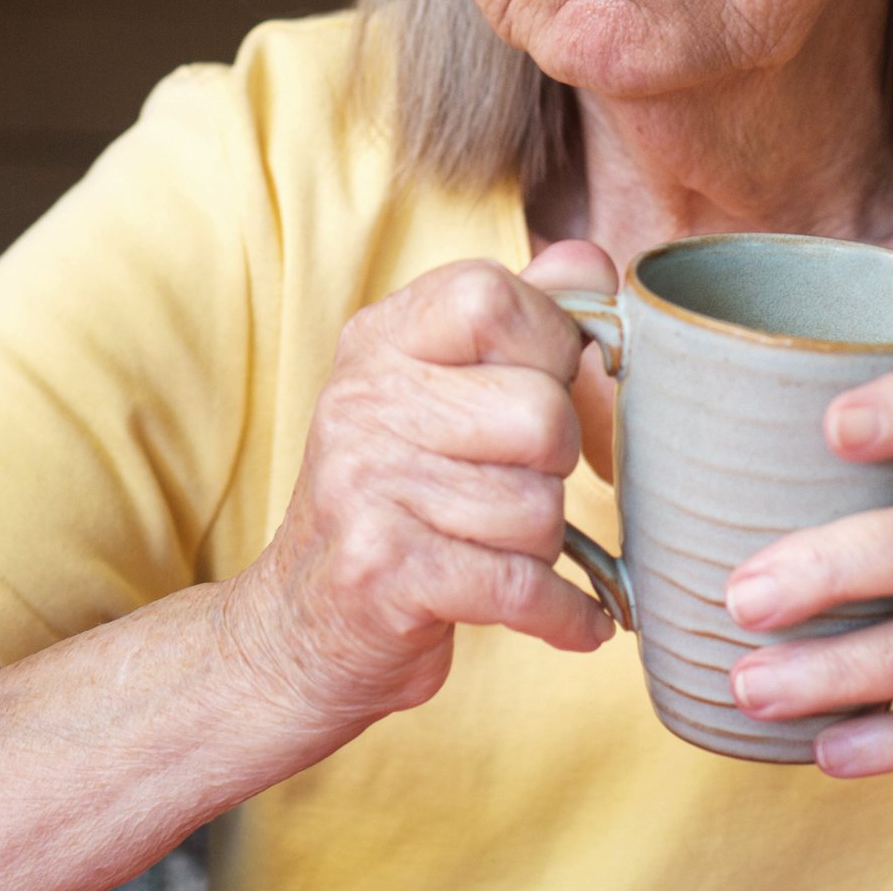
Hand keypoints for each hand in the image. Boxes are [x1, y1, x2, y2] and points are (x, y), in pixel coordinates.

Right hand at [224, 247, 619, 733]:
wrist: (301, 629)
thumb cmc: (395, 499)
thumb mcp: (436, 391)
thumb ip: (515, 320)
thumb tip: (591, 263)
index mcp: (378, 340)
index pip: (493, 299)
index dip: (548, 347)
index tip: (541, 388)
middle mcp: (361, 401)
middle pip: (541, 416)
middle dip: (555, 467)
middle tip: (517, 486)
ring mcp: (365, 486)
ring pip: (539, 510)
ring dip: (544, 547)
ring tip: (500, 548)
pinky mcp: (384, 572)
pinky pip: (523, 586)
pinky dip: (566, 614)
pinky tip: (572, 618)